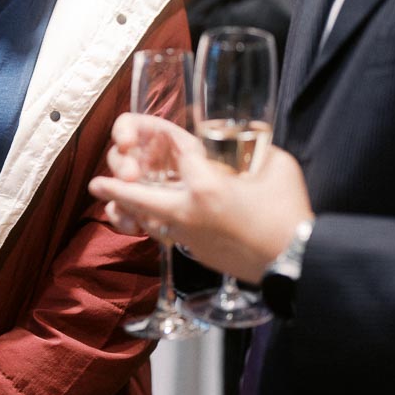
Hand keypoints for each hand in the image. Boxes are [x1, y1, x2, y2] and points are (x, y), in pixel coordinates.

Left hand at [90, 113, 312, 281]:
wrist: (295, 261)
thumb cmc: (288, 211)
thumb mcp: (275, 164)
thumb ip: (251, 147)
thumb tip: (235, 139)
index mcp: (207, 185)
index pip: (173, 147)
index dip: (153, 132)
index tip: (132, 134)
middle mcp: (188, 211)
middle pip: (137, 195)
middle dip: (115, 185)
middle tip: (99, 181)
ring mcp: (187, 235)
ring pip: (144, 219)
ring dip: (126, 208)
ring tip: (111, 199)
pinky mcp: (193, 251)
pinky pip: (161, 234)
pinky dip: (148, 224)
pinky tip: (139, 219)